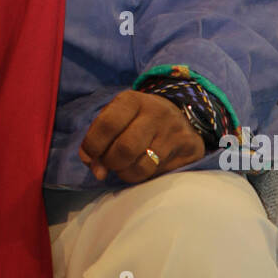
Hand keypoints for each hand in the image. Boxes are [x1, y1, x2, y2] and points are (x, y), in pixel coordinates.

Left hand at [78, 90, 205, 183]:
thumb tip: (94, 167)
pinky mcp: (186, 148)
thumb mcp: (116, 118)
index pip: (107, 125)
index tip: (90, 155)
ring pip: (141, 166)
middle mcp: (155, 113)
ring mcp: (172, 132)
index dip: (93, 145)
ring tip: (123, 166)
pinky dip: (140, 176)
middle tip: (108, 163)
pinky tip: (138, 167)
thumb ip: (97, 138)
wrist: (181, 117)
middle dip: (110, 162)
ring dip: (124, 172)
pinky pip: (155, 173)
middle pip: (125, 149)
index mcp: (132, 100)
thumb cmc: (138, 119)